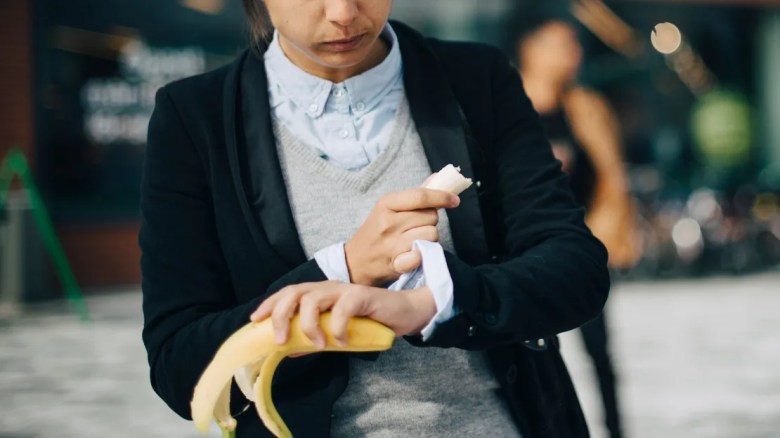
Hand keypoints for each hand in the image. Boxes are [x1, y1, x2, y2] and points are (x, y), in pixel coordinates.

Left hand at [250, 281, 435, 348]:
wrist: (404, 314)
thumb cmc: (369, 323)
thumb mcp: (335, 333)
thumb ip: (313, 339)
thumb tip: (287, 350)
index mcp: (319, 294)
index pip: (288, 293)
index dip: (270, 304)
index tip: (255, 320)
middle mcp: (329, 288)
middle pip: (295, 292)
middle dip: (281, 314)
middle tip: (280, 339)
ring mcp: (345, 290)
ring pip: (314, 298)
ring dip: (309, 324)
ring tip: (317, 344)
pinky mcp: (363, 295)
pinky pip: (343, 308)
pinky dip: (338, 327)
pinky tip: (342, 341)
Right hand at [345, 188, 458, 285]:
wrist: (355, 262)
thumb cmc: (375, 232)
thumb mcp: (388, 208)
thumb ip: (415, 194)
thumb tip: (439, 176)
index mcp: (386, 204)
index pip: (420, 196)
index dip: (441, 196)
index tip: (454, 200)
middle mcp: (388, 222)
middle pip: (431, 216)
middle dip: (430, 221)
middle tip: (418, 227)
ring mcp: (392, 244)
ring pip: (432, 234)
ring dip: (429, 238)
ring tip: (416, 240)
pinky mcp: (396, 263)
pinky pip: (423, 254)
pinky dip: (422, 254)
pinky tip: (414, 253)